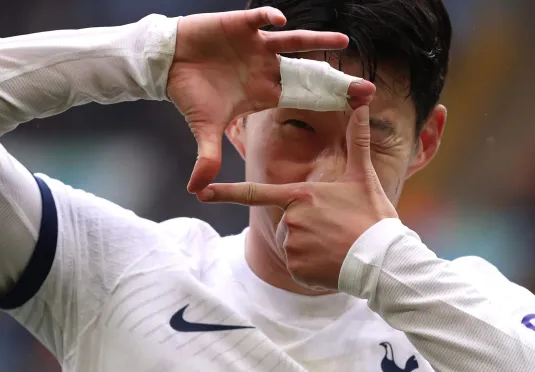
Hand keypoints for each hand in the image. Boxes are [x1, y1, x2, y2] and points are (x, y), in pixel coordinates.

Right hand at [167, 7, 375, 192]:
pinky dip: (269, 18)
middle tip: (365, 86)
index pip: (303, 98)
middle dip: (334, 79)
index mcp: (265, 93)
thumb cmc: (191, 94)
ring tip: (342, 41)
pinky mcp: (241, 26)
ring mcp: (257, 47)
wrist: (170, 64)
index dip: (326, 103)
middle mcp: (266, 69)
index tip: (353, 110)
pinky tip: (280, 22)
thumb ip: (207, 156)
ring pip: (293, 42)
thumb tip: (195, 190)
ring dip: (316, 41)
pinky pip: (260, 20)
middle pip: (308, 72)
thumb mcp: (204, 127)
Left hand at [196, 106, 397, 289]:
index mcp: (300, 195)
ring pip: (291, 244)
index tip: (201, 193)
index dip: (225, 193)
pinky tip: (331, 263)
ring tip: (336, 246)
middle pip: (286, 222)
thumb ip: (357, 140)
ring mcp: (291, 244)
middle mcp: (290, 219)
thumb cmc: (372, 217)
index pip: (255, 193)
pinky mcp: (296, 267)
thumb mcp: (363, 177)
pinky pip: (296, 265)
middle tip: (336, 230)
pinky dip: (311, 266)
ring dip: (309, 247)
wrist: (383, 260)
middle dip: (306, 227)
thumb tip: (362, 104)